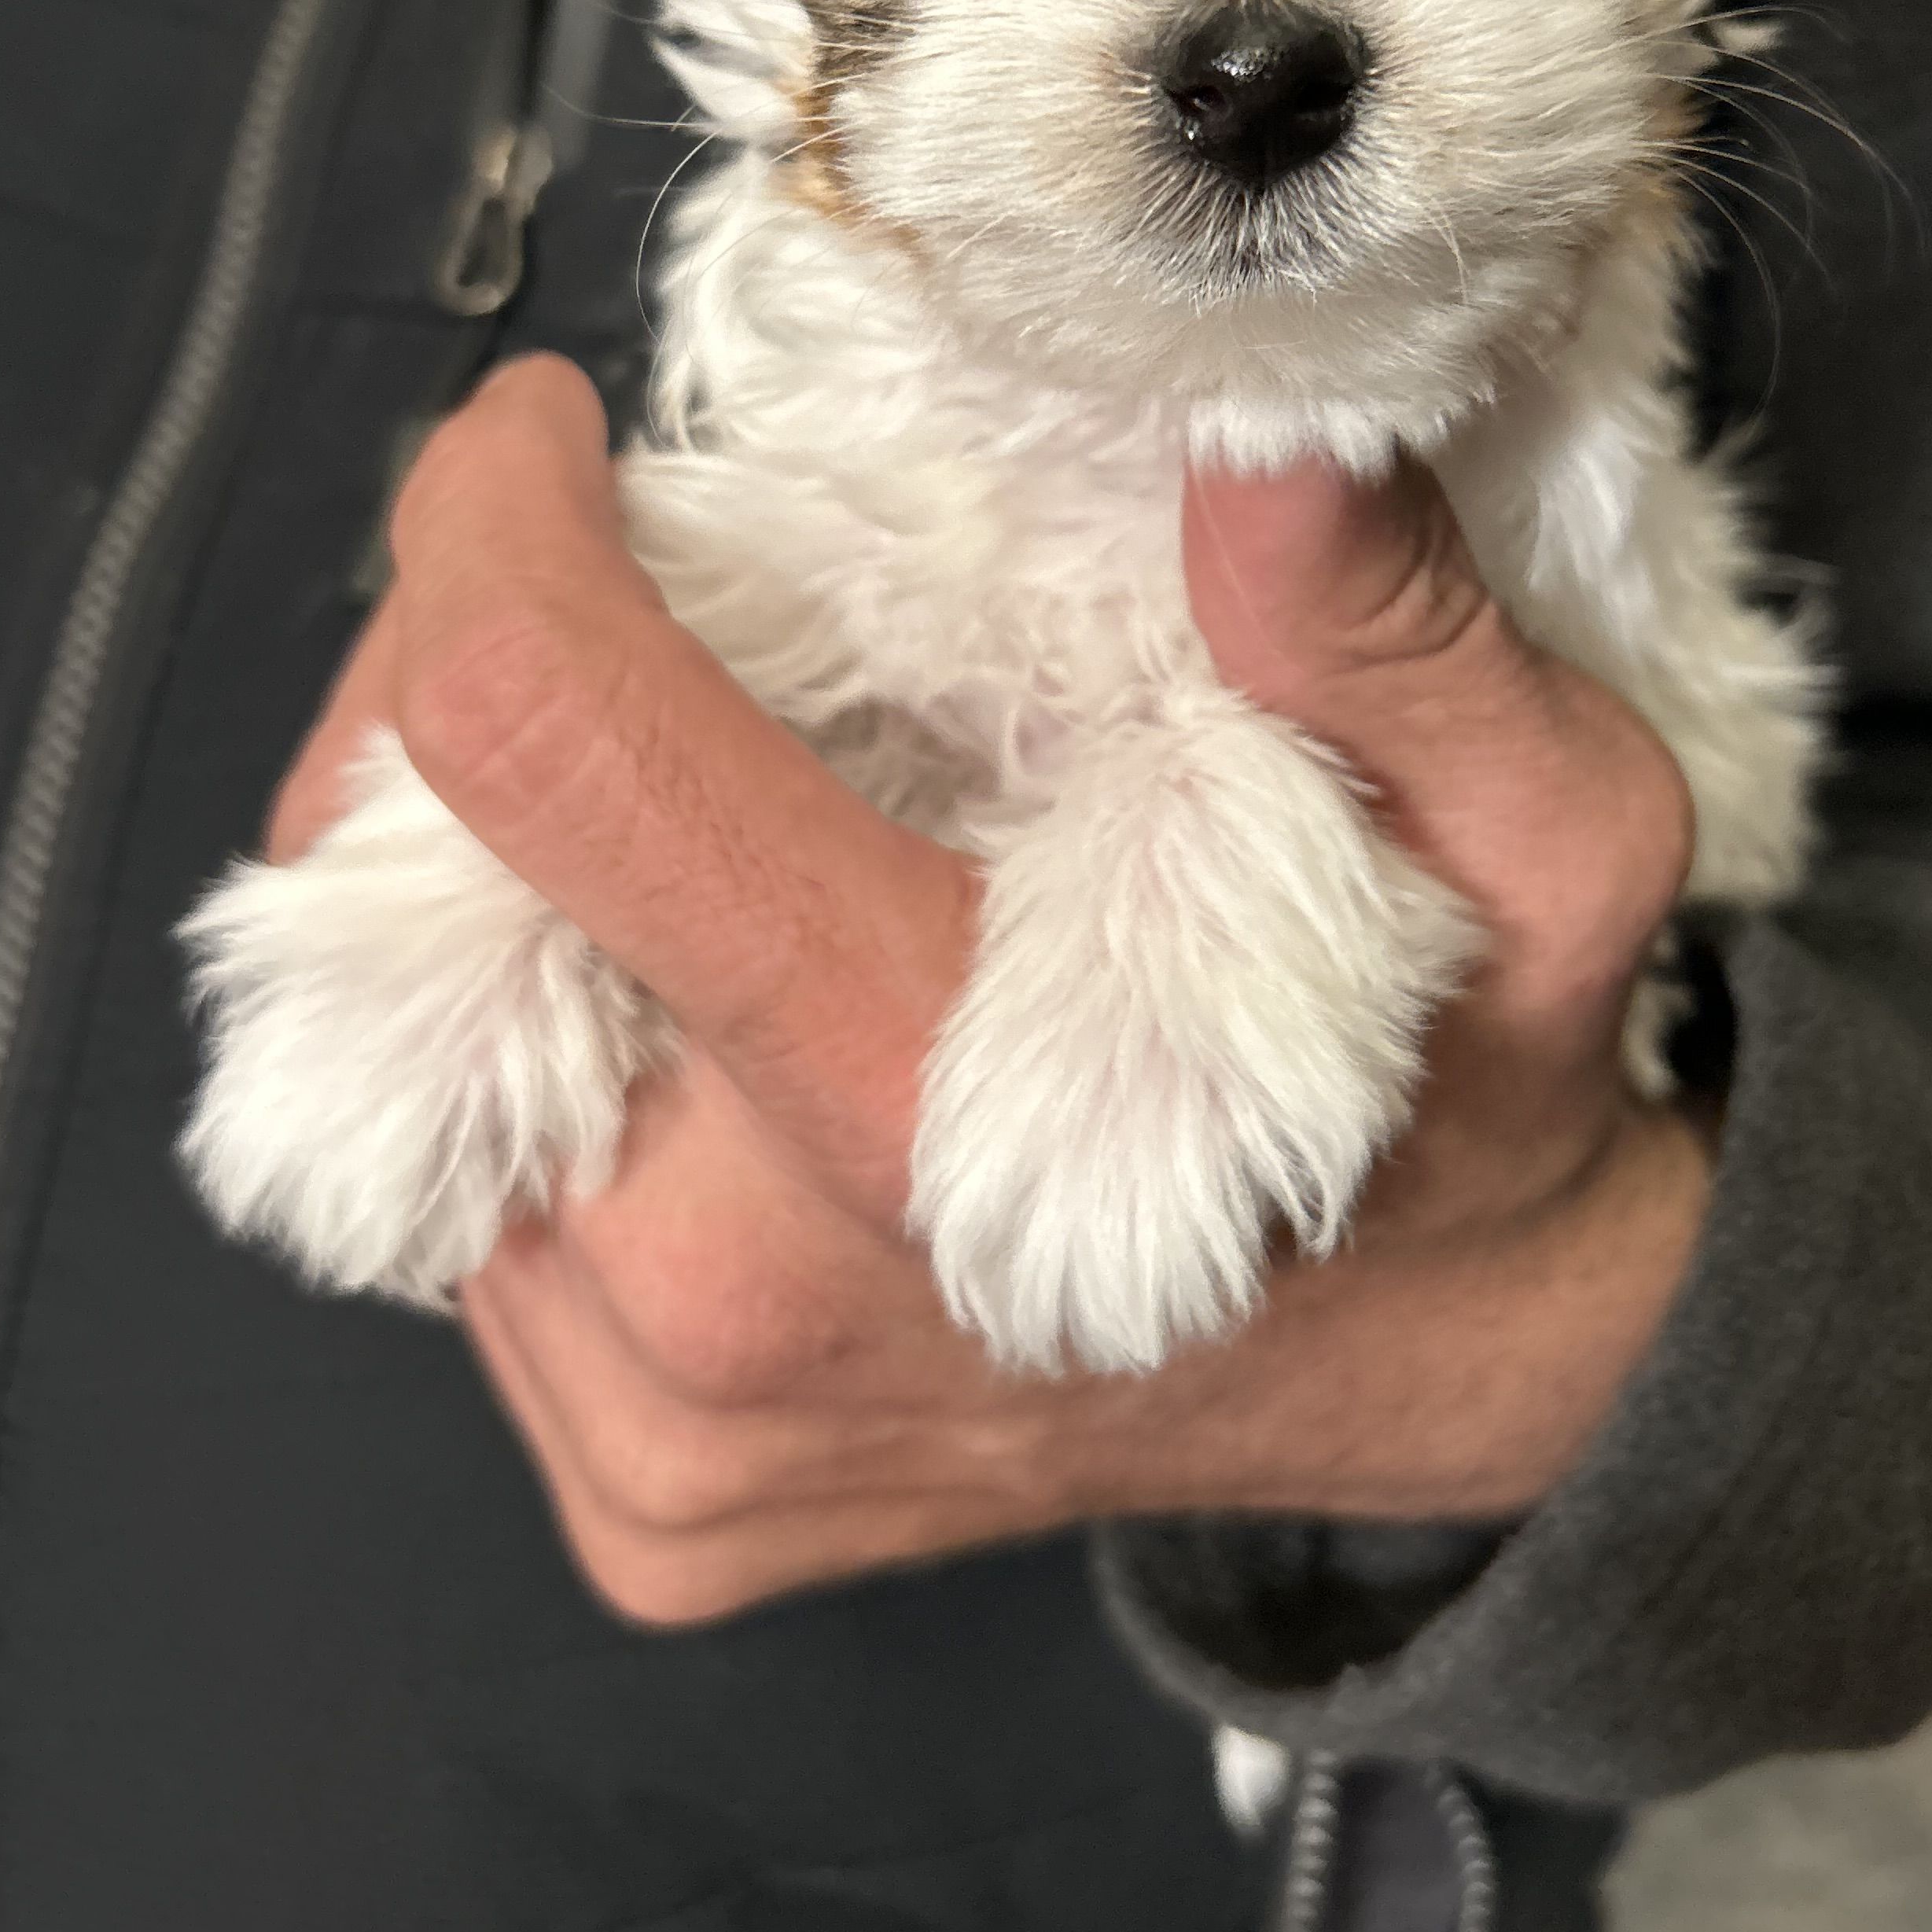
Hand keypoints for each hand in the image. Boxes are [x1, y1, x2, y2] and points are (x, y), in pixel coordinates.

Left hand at [271, 355, 1711, 1623]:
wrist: (1448, 1370)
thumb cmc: (1472, 1073)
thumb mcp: (1541, 828)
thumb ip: (1401, 637)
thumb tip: (1260, 443)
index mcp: (935, 1113)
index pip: (549, 758)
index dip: (493, 534)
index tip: (548, 435)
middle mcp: (741, 1313)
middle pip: (395, 909)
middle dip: (468, 696)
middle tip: (634, 608)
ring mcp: (668, 1435)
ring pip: (391, 1071)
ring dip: (492, 879)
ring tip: (686, 804)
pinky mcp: (640, 1496)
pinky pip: (464, 1215)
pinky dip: (523, 1059)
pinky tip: (696, 1003)